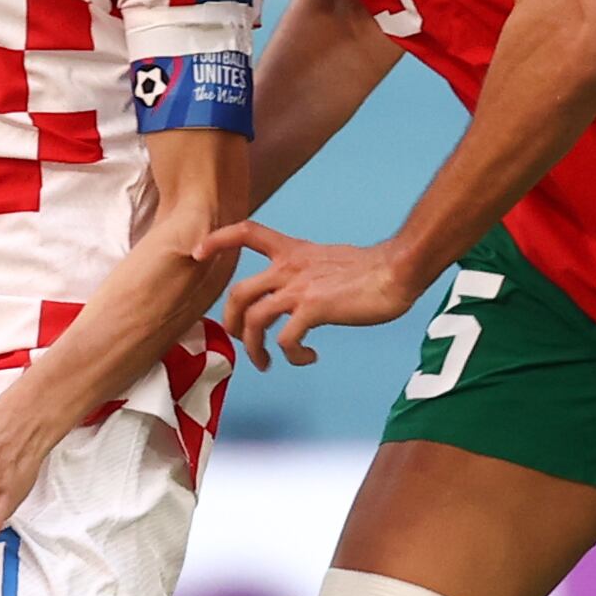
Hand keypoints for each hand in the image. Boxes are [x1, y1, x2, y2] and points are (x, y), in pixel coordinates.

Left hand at [196, 220, 423, 367]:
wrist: (397, 270)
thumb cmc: (372, 269)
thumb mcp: (328, 260)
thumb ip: (307, 271)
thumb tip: (301, 293)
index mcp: (293, 251)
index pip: (247, 232)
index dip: (218, 240)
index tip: (198, 252)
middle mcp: (289, 268)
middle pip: (238, 292)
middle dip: (230, 321)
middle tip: (239, 340)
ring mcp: (299, 288)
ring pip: (254, 320)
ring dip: (254, 348)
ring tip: (267, 363)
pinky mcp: (314, 309)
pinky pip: (287, 340)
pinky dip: (292, 355)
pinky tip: (307, 357)